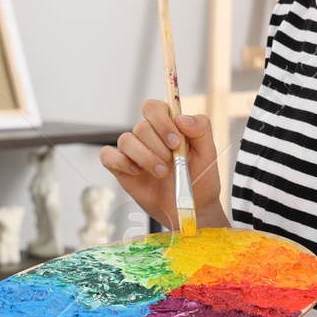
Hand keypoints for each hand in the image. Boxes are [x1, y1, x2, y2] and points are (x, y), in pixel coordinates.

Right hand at [99, 100, 222, 229]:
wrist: (192, 207)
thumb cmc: (201, 178)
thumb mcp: (208, 152)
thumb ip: (201, 128)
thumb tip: (180, 118)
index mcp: (167, 126)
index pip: (153, 108)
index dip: (161, 122)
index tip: (176, 142)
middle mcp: (148, 136)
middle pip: (141, 127)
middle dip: (158, 147)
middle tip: (173, 164)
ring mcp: (133, 152)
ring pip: (125, 140)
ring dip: (145, 157)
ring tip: (162, 173)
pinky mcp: (121, 169)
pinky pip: (107, 156)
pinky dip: (120, 162)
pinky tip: (137, 172)